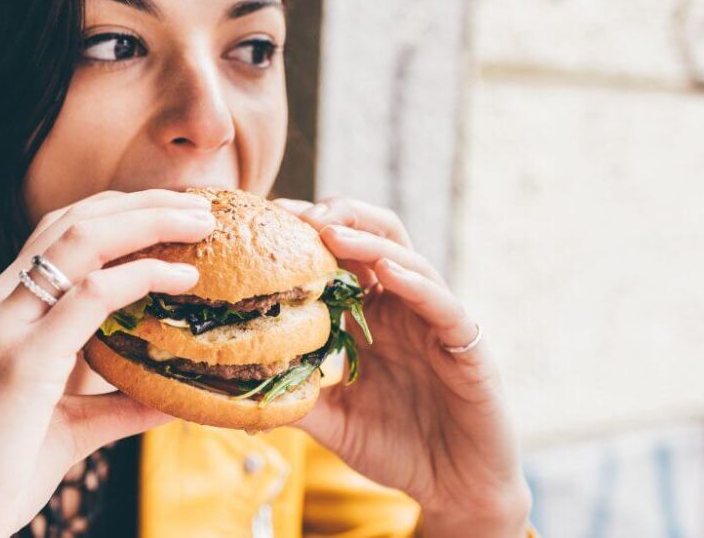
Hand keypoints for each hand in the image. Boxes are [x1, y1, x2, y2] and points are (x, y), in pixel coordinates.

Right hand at [0, 190, 214, 536]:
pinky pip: (89, 297)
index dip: (117, 212)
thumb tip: (175, 396)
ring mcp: (2, 329)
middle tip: (201, 204)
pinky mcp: (20, 362)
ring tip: (201, 222)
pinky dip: (141, 277)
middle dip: (141, 203)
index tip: (172, 212)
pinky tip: (181, 280)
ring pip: (80, 240)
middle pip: (72, 220)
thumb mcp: (69, 426)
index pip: (57, 235)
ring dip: (148, 221)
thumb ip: (118, 404)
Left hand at [274, 197, 530, 536]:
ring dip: (368, 242)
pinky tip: (387, 273)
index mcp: (371, 318)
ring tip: (331, 230)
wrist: (455, 488)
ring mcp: (436, 323)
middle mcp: (403, 309)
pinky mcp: (467, 345)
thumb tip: (237, 387)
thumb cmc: (397, 449)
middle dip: (339, 217)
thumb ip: (296, 397)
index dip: (308, 235)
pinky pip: (443, 305)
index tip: (268, 220)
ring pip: (407, 261)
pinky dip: (415, 284)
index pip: (340, 259)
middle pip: (376, 239)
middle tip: (297, 214)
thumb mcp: (333, 421)